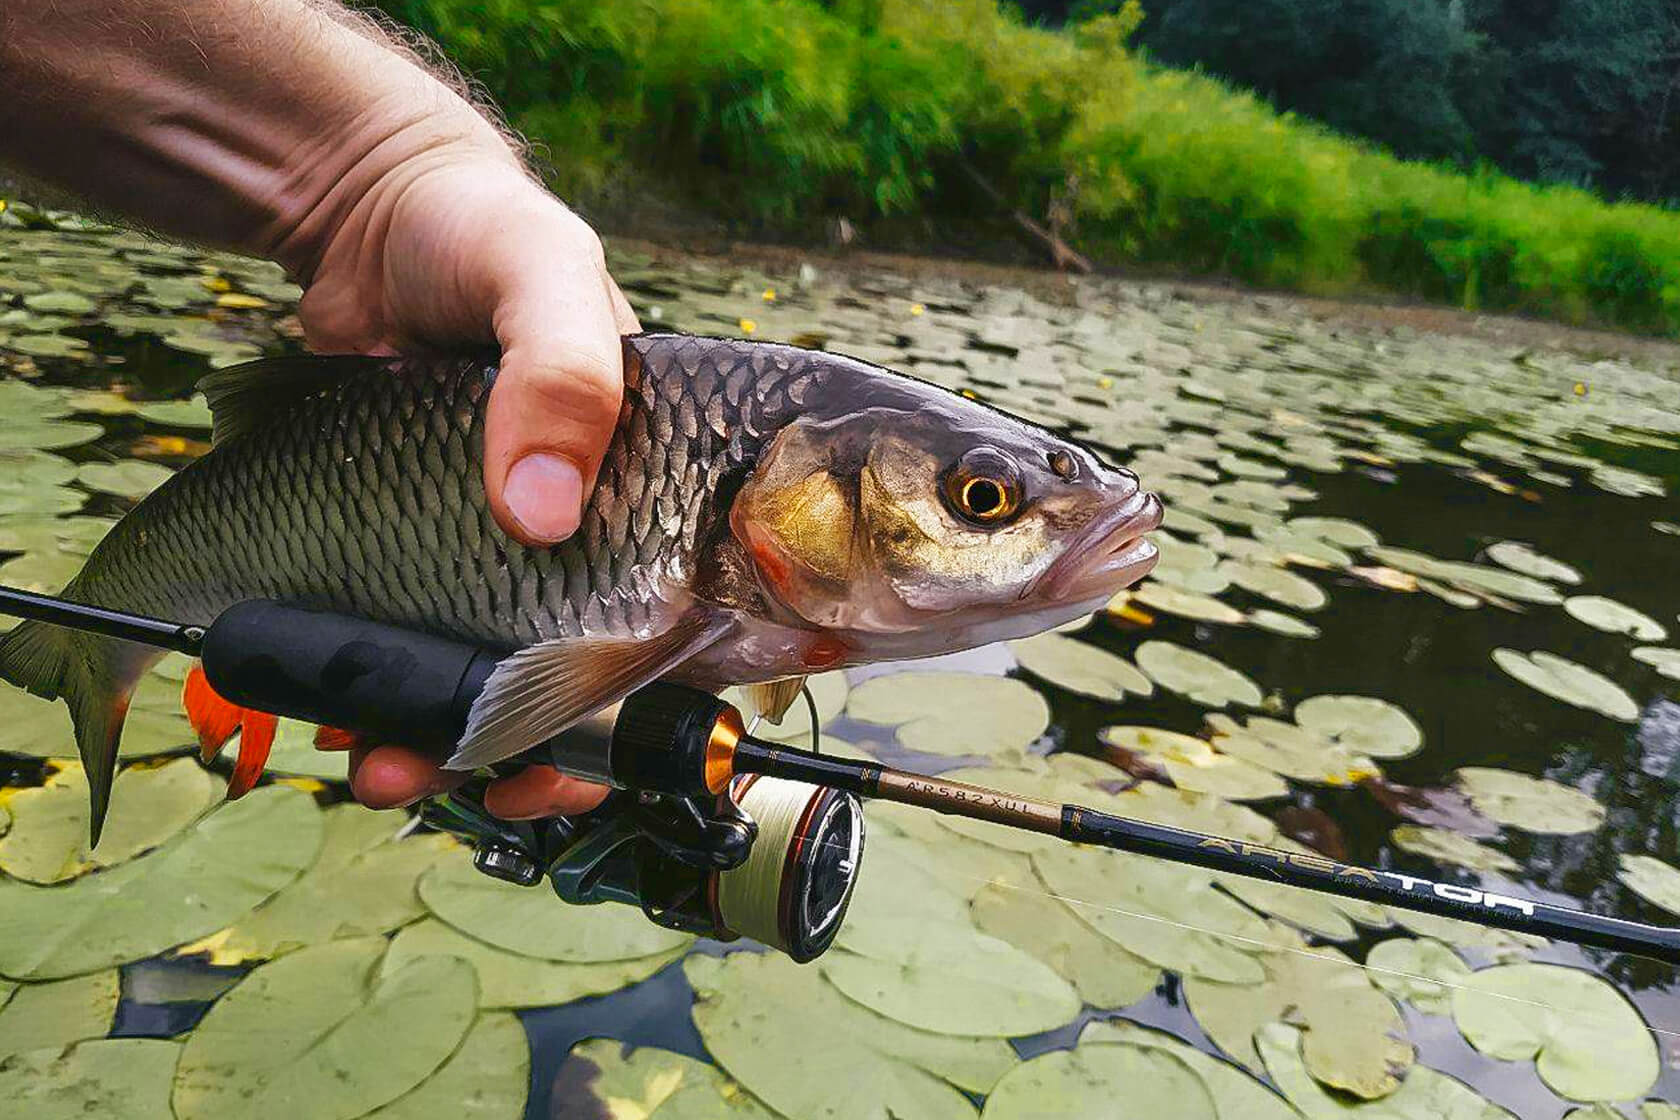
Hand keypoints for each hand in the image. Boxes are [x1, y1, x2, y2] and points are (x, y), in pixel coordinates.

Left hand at [298, 145, 631, 816]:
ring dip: (453, 750)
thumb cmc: (481, 227)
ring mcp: (508, 552)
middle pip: (611, 683)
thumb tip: (543, 511)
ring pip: (507, 689)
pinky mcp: (424, 555)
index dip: (684, 702)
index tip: (627, 754)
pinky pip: (419, 653)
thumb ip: (562, 371)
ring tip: (387, 770)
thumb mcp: (540, 271)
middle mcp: (602, 530)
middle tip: (509, 790)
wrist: (359, 217)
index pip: (717, 612)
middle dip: (561, 761)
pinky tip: (347, 717)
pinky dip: (385, 701)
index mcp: (669, 479)